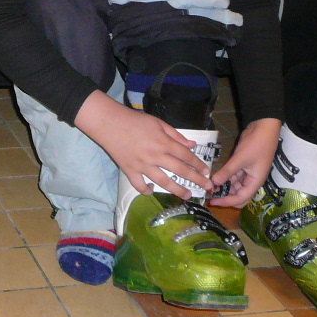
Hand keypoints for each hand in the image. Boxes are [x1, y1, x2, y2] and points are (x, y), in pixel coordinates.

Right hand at [74, 90, 212, 197]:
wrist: (109, 123)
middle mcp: (156, 156)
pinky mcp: (129, 170)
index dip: (198, 164)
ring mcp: (142, 165)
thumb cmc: (134, 120)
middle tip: (206, 187)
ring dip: (177, 190)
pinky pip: (139, 185)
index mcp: (164, 142)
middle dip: (196, 179)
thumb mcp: (158, 122)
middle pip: (180, 170)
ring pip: (163, 181)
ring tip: (186, 195)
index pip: (186, 156)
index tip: (207, 171)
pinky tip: (152, 191)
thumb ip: (175, 135)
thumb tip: (191, 145)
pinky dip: (146, 190)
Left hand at [211, 117, 281, 206]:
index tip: (213, 202)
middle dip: (226, 197)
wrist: (263, 128)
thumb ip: (227, 172)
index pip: (241, 198)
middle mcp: (252, 180)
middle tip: (211, 195)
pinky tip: (216, 177)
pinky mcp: (243, 165)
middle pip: (239, 195)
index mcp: (255, 181)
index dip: (227, 201)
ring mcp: (248, 173)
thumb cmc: (256, 144)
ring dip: (225, 187)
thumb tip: (214, 183)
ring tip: (210, 186)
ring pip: (235, 185)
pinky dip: (226, 178)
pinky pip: (234, 176)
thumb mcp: (240, 159)